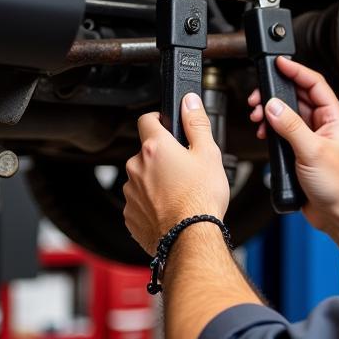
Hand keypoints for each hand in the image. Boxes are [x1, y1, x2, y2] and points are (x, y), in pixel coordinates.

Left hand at [123, 92, 230, 256]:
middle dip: (162, 156)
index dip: (159, 119)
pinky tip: (171, 208)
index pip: (147, 119)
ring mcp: (130, 192)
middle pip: (146, 151)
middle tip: (185, 168)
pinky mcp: (129, 214)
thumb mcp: (209, 153)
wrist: (190, 237)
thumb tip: (189, 101)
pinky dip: (152, 202)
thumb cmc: (201, 198)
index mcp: (155, 148)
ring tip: (180, 192)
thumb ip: (196, 123)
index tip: (169, 127)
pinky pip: (140, 201)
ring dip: (156, 180)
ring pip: (142, 177)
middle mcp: (136, 167)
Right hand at [248, 57, 338, 231]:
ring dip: (272, 113)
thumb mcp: (312, 152)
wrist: (338, 213)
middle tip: (258, 98)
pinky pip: (284, 132)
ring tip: (258, 117)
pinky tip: (264, 133)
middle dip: (276, 94)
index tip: (279, 63)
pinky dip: (272, 129)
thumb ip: (292, 127)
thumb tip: (274, 106)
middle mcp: (324, 124)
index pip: (314, 84)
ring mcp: (312, 137)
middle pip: (298, 97)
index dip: (296, 70)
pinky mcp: (302, 151)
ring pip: (288, 114)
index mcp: (334, 117)